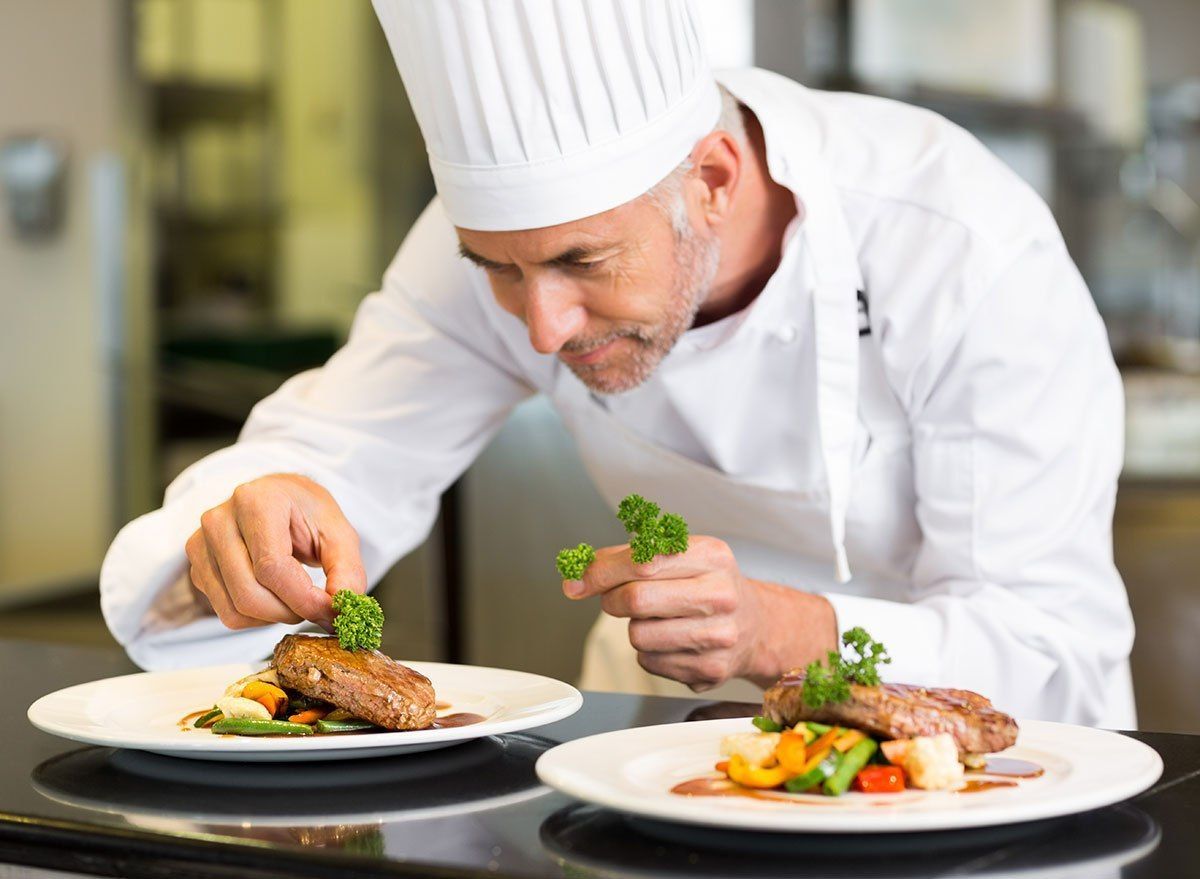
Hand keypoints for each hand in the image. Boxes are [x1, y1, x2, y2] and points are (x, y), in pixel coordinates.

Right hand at [184, 474, 366, 630]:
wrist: (277, 499)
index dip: (304, 598)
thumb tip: (343, 605)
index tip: (331, 610)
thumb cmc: (306, 513)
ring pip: (235, 609)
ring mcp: (201, 544)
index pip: (272, 567)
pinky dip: (257, 618)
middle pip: (249, 593)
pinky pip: (226, 612)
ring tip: (298, 599)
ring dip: (274, 618)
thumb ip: (347, 569)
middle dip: (290, 612)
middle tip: (317, 608)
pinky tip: (275, 597)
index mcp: (256, 501)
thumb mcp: (338, 532)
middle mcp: (220, 520)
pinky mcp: (197, 566)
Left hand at [565, 536, 837, 690]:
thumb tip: (576, 576)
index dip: (600, 572)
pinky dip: (650, 652)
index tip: (576, 582)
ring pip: (639, 635)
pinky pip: (650, 663)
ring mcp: (719, 636)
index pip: (642, 561)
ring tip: (658, 620)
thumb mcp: (680, 555)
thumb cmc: (707, 585)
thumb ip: (627, 558)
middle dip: (613, 601)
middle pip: (636, 600)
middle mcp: (722, 594)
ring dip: (635, 628)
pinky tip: (673, 641)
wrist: (756, 626)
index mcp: (712, 556)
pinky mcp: (711, 670)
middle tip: (617, 600)